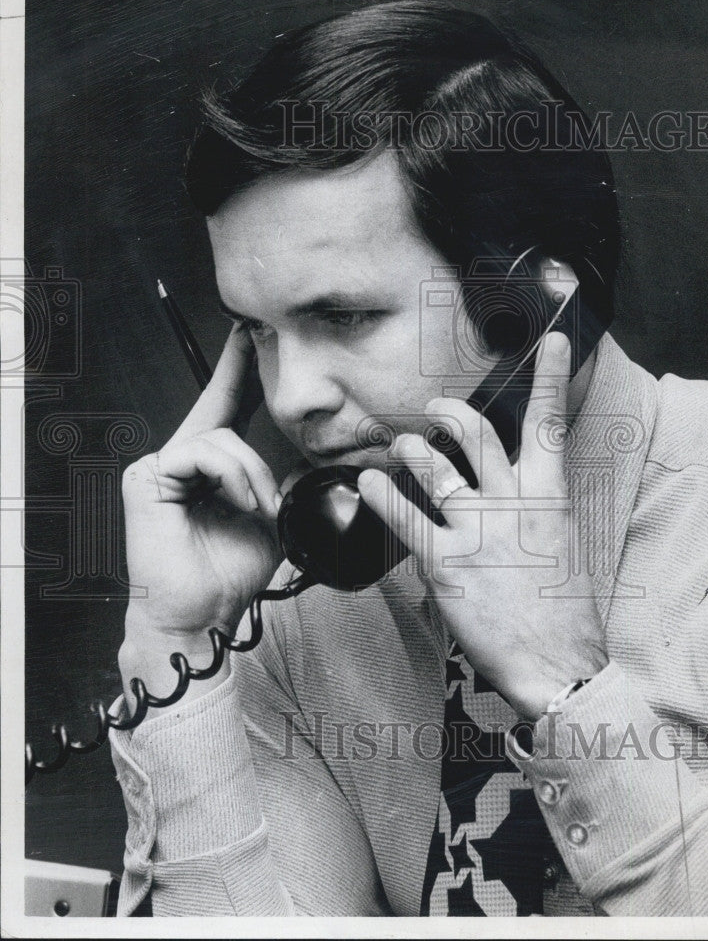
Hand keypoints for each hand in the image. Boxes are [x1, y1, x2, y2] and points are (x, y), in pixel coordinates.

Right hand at [119, 325, 279, 704]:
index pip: (225, 410)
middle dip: (241, 376)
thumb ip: (288, 487)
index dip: (239, 373)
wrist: (203, 616)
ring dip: (254, 472)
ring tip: (264, 506)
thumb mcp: (276, 522)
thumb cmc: (230, 575)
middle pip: (218, 410)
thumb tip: (315, 459)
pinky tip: (243, 502)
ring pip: (218, 437)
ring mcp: (159, 468)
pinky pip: (200, 452)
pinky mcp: (147, 478)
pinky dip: (232, 476)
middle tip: (256, 339)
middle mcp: (179, 462)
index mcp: (207, 470)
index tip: (252, 336)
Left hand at [358, 332, 607, 719]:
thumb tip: (512, 493)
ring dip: (412, 450)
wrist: (557, 664)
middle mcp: (512, 504)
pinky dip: (382, 496)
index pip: (551, 424)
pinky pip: (406, 517)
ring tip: (400, 447)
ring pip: (435, 468)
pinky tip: (368, 484)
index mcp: (549, 498)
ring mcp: (478, 531)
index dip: (551, 377)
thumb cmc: (562, 612)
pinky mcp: (446, 562)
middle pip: (477, 434)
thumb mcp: (561, 548)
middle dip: (451, 412)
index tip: (553, 340)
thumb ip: (535, 511)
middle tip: (436, 408)